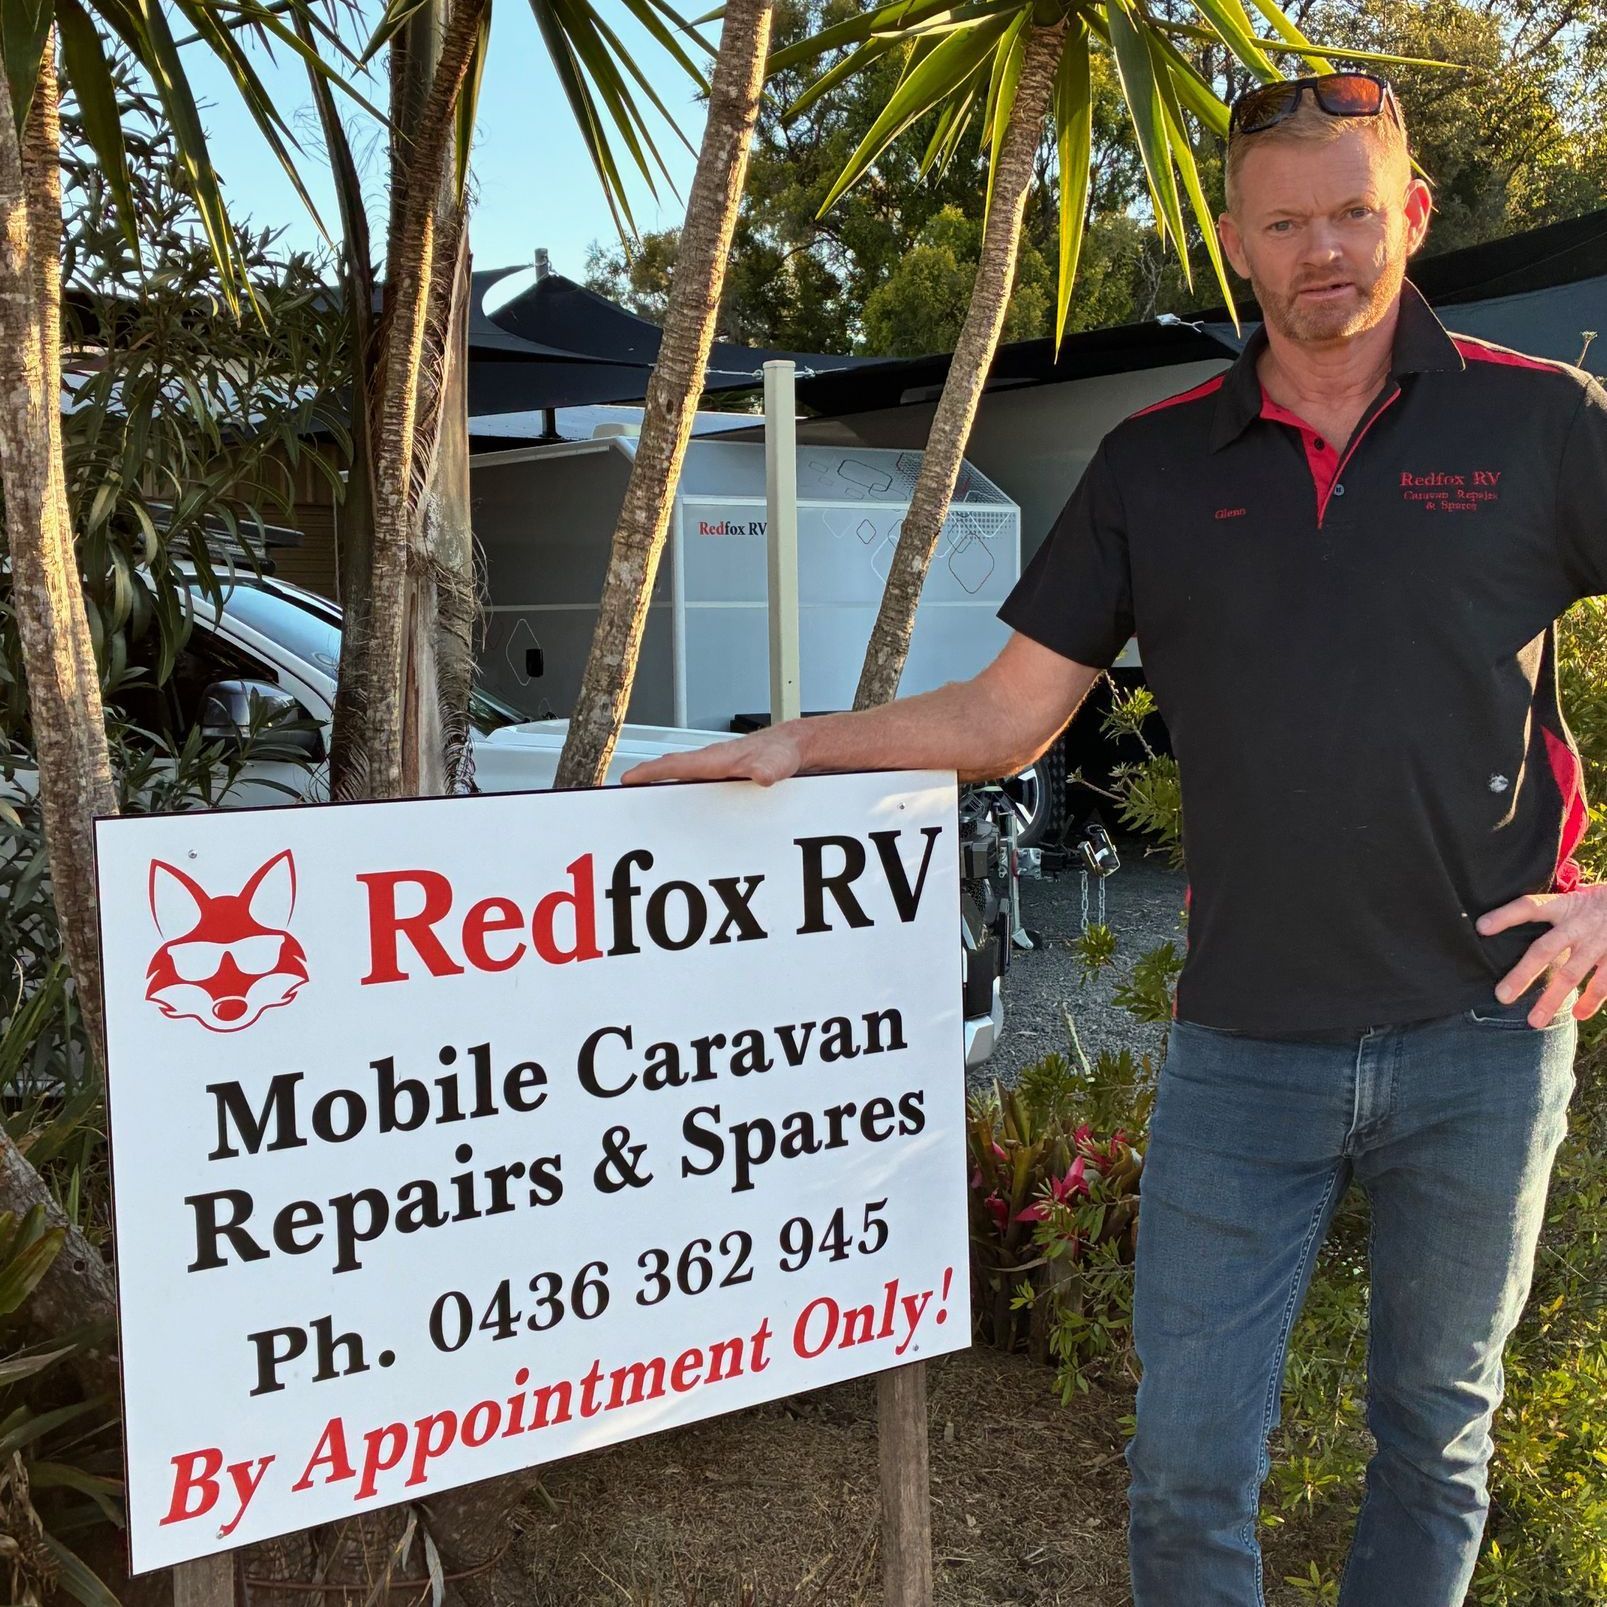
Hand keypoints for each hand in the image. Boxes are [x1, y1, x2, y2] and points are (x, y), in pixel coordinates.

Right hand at [618, 727, 803, 787]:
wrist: (796, 747)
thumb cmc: (782, 752)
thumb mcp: (778, 763)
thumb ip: (769, 768)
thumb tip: (761, 775)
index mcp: (716, 760)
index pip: (675, 765)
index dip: (650, 772)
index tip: (628, 779)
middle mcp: (712, 763)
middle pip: (672, 771)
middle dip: (647, 779)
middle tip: (625, 793)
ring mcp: (717, 771)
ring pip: (683, 778)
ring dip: (663, 787)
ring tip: (645, 804)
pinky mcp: (725, 779)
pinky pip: (697, 786)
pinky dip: (683, 793)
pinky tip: (683, 809)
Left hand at [1476, 883, 1606, 1024]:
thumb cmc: (1594, 905)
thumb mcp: (1571, 900)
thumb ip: (1547, 914)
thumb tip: (1497, 927)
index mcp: (1563, 906)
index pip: (1529, 907)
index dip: (1506, 915)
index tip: (1481, 927)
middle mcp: (1578, 924)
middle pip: (1544, 949)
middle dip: (1523, 975)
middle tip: (1502, 997)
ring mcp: (1598, 942)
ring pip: (1571, 974)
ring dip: (1552, 999)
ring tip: (1534, 1021)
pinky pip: (1603, 983)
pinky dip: (1591, 1001)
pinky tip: (1577, 1015)